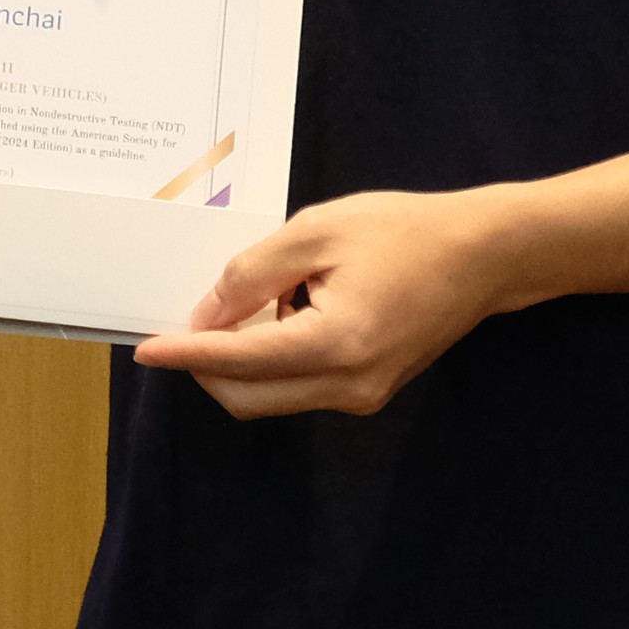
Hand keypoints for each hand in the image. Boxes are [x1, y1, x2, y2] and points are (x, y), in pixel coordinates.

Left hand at [132, 187, 528, 418]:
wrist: (483, 255)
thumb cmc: (403, 231)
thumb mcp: (317, 232)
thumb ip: (253, 274)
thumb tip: (206, 315)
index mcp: (335, 344)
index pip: (237, 362)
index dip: (185, 354)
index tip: (144, 349)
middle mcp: (348, 386)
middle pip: (248, 397)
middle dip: (205, 367)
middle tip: (183, 324)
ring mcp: (363, 396)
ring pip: (273, 397)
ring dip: (239, 365)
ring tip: (241, 308)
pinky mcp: (371, 391)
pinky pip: (301, 387)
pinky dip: (273, 362)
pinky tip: (279, 316)